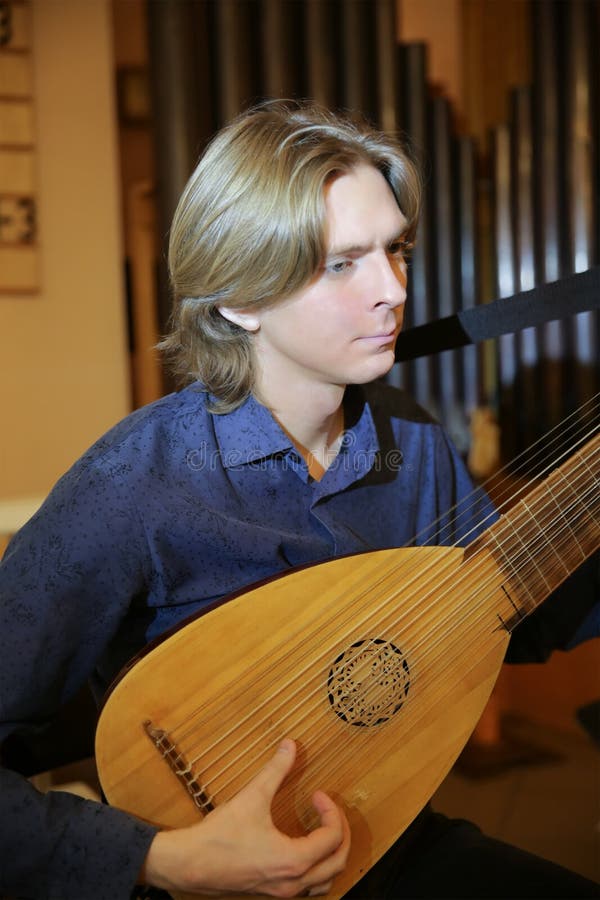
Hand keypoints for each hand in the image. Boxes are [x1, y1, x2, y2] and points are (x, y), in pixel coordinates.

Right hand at [141, 738, 350, 896]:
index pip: (332, 837)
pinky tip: (303, 849)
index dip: (331, 811)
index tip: (316, 794)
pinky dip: (316, 869)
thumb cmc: (220, 836)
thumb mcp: (252, 797)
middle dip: (340, 834)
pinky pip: (307, 888)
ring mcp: (282, 893)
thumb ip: (275, 770)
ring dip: (332, 857)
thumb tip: (290, 745)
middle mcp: (293, 882)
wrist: (190, 864)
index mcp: (294, 860)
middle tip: (330, 811)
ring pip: (325, 882)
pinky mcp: (271, 894)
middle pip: (338, 863)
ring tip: (324, 832)